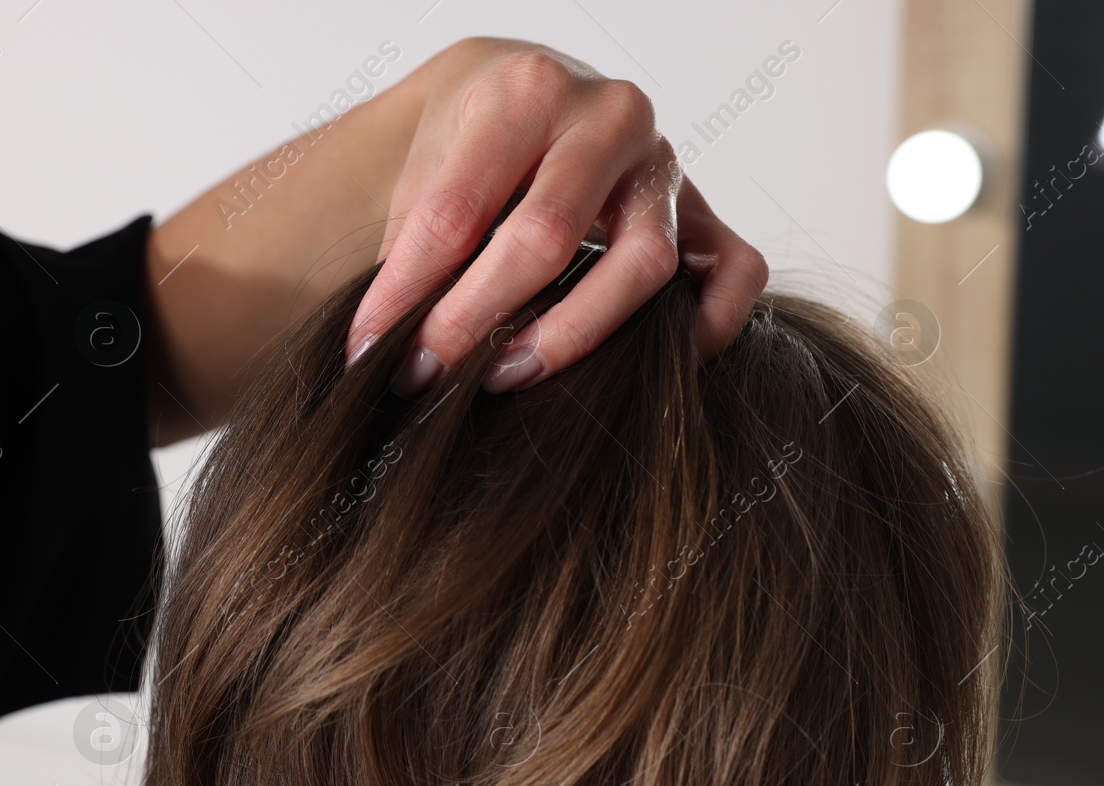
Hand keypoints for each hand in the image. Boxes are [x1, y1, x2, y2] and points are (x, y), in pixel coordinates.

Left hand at [343, 38, 768, 395]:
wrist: (524, 96)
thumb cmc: (467, 141)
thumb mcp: (423, 161)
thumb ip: (413, 238)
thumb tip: (383, 346)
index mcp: (525, 91)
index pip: (456, 208)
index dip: (405, 290)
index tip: (366, 349)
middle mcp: (607, 116)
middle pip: (546, 237)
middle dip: (472, 319)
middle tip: (425, 374)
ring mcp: (664, 164)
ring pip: (645, 262)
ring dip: (571, 335)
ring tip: (505, 375)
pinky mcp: (705, 208)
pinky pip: (736, 270)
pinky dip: (709, 325)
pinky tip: (650, 363)